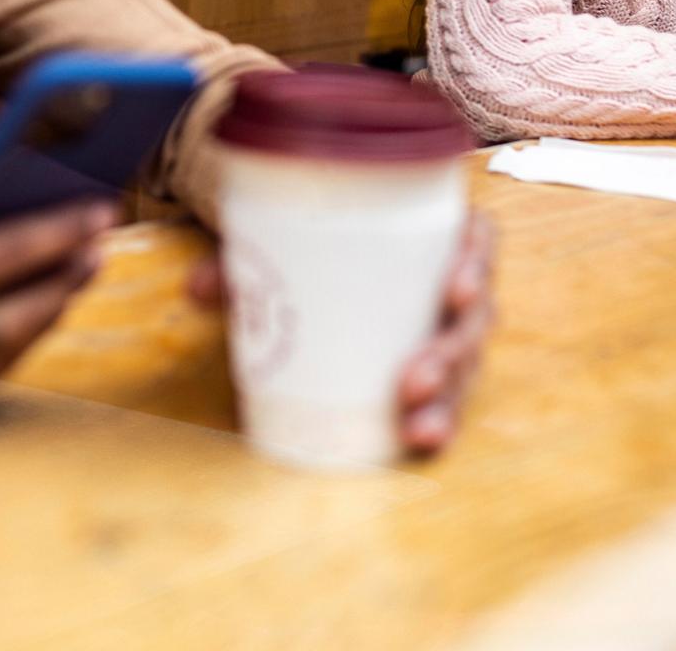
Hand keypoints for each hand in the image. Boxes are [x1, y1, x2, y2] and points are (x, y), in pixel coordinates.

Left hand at [187, 211, 497, 454]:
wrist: (317, 260)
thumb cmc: (318, 243)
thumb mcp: (284, 240)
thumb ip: (246, 259)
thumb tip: (197, 290)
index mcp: (434, 235)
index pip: (478, 241)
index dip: (478, 264)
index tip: (454, 292)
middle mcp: (453, 284)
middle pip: (473, 318)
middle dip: (450, 353)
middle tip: (413, 381)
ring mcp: (446, 331)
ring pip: (466, 366)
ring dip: (447, 400)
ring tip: (416, 426)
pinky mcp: (435, 371)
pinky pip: (450, 398)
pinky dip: (439, 420)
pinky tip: (420, 441)